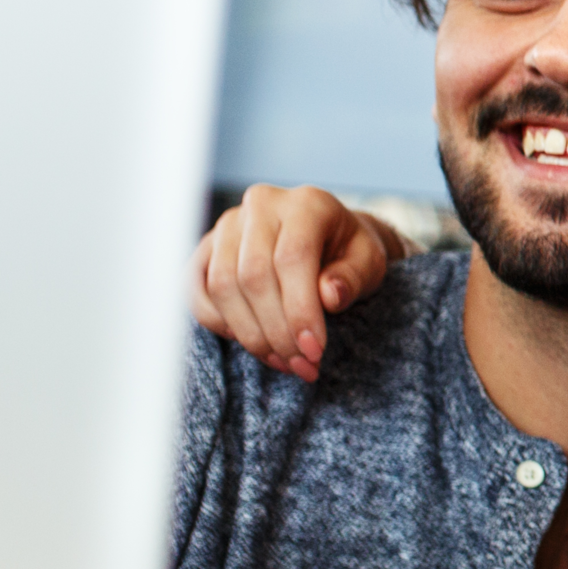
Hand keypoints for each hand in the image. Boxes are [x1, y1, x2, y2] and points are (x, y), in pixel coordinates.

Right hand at [190, 184, 401, 380]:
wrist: (327, 241)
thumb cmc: (350, 254)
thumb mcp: (369, 263)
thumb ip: (353, 277)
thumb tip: (329, 295)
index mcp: (306, 203)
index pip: (292, 258)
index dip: (300, 310)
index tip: (314, 350)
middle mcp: (261, 205)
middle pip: (253, 275)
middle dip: (277, 331)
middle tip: (301, 365)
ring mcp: (228, 225)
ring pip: (223, 286)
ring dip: (251, 334)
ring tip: (283, 361)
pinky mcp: (207, 249)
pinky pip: (198, 292)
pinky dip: (222, 324)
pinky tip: (255, 343)